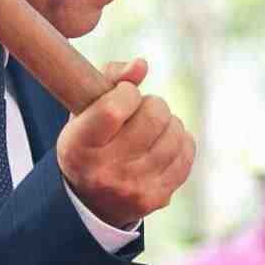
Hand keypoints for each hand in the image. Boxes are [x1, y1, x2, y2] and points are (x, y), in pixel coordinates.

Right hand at [57, 58, 192, 229]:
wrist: (92, 200)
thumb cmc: (91, 141)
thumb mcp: (85, 109)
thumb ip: (110, 77)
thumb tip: (141, 65)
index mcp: (78, 147)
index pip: (114, 108)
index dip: (127, 92)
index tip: (124, 94)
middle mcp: (104, 172)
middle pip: (153, 118)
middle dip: (154, 104)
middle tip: (144, 109)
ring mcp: (133, 188)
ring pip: (174, 135)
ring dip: (169, 122)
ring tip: (154, 127)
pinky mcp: (157, 198)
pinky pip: (186, 154)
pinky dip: (181, 141)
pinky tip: (165, 142)